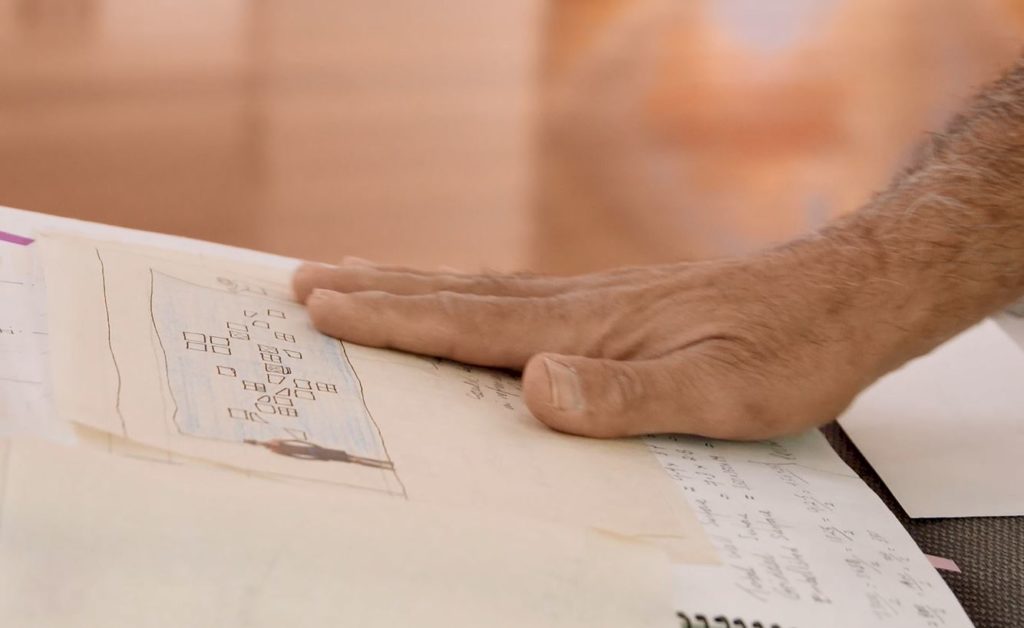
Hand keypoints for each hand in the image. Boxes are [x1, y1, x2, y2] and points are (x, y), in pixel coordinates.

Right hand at [292, 243, 913, 439]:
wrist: (844, 294)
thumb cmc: (789, 348)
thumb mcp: (720, 393)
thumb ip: (626, 395)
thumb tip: (535, 387)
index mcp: (586, 328)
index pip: (466, 324)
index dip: (390, 318)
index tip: (322, 304)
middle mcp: (578, 305)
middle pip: (455, 294)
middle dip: (376, 290)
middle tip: (304, 280)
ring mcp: (595, 300)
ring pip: (481, 289)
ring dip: (411, 284)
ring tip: (357, 275)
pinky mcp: (617, 305)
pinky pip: (518, 297)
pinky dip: (467, 294)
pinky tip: (464, 300)